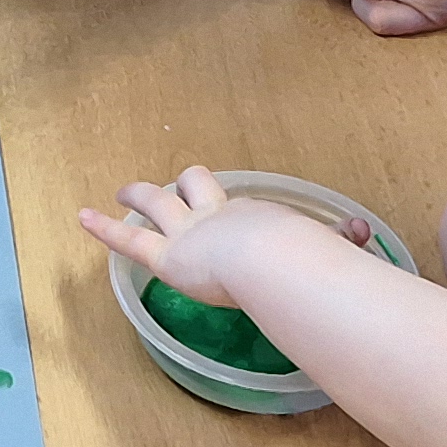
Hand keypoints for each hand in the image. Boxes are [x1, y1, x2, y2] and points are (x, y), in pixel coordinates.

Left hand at [77, 167, 342, 304]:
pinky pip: (128, 240)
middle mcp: (219, 214)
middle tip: (175, 186)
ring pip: (157, 202)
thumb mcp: (331, 249)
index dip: (242, 214)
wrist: (279, 260)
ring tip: (124, 192)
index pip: (246, 210)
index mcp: (256, 216)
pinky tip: (82, 218)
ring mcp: (188, 231)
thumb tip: (363, 234)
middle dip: (185, 185)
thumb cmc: (307, 260)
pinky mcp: (166, 256)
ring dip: (140, 194)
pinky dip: (104, 228)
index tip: (253, 226)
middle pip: (196, 186)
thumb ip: (344, 244)